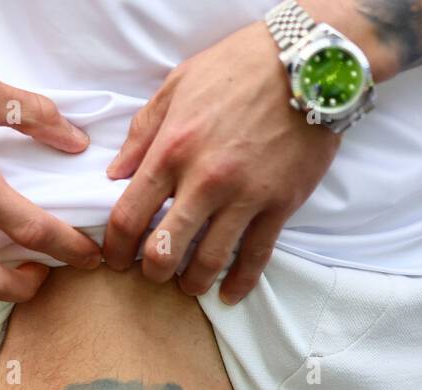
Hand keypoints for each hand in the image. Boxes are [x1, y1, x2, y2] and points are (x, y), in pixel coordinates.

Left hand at [103, 21, 340, 304]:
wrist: (306, 63)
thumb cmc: (238, 68)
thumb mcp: (178, 85)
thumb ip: (142, 132)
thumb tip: (114, 174)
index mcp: (172, 149)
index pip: (130, 215)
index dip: (116, 246)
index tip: (115, 258)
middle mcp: (205, 179)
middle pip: (164, 249)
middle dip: (152, 271)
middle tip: (151, 274)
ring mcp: (245, 196)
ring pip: (209, 261)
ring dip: (192, 282)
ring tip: (187, 285)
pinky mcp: (279, 205)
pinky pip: (256, 256)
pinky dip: (240, 282)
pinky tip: (229, 294)